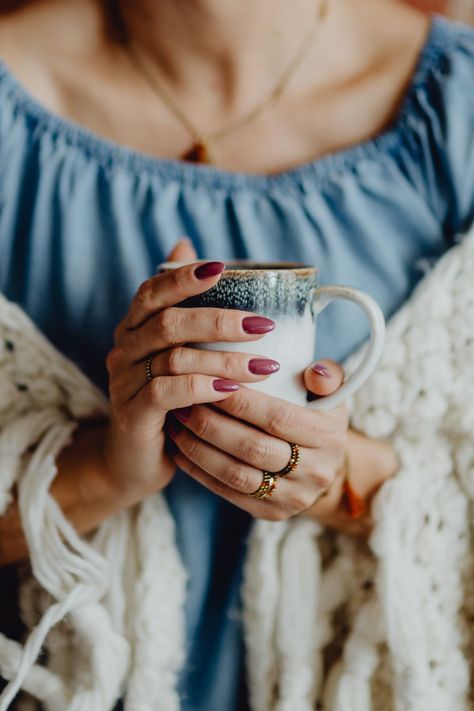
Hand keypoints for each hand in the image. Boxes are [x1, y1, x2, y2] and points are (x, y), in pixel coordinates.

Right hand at [102, 240, 280, 499]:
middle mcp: (124, 349)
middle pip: (168, 323)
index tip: (222, 268)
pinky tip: (231, 390)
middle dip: (220, 322)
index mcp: (135, 328)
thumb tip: (187, 245)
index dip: (183, 278)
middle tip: (264, 326)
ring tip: (264, 366)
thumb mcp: (176, 356)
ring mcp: (124, 382)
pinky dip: (201, 387)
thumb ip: (185, 309)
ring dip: (224, 360)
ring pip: (174, 358)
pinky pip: (166, 392)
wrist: (134, 459)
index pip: (152, 291)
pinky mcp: (132, 414)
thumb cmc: (167, 402)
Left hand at [166, 360, 397, 533]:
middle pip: (253, 447)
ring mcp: (293, 497)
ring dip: (199, 448)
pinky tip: (179, 450)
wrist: (323, 466)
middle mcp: (315, 472)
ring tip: (175, 423)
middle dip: (211, 424)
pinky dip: (199, 471)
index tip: (210, 381)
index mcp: (329, 436)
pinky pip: (228, 493)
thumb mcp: (331, 393)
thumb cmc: (318, 416)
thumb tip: (314, 372)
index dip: (241, 401)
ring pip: (236, 474)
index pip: (278, 418)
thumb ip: (327, 376)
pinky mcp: (271, 513)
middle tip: (183, 401)